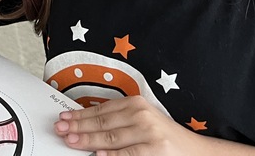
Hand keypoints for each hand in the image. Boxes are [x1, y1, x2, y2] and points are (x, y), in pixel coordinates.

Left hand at [54, 95, 200, 154]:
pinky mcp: (153, 151)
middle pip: (103, 123)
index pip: (101, 110)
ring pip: (110, 139)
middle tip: (61, 129)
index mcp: (136, 104)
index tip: (64, 117)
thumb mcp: (141, 121)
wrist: (193, 151)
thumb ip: (117, 120)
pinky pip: (127, 154)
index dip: (80, 114)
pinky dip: (110, 154)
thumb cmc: (163, 137)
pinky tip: (97, 154)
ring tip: (71, 141)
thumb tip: (85, 123)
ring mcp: (148, 134)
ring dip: (87, 140)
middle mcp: (142, 115)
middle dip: (78, 127)